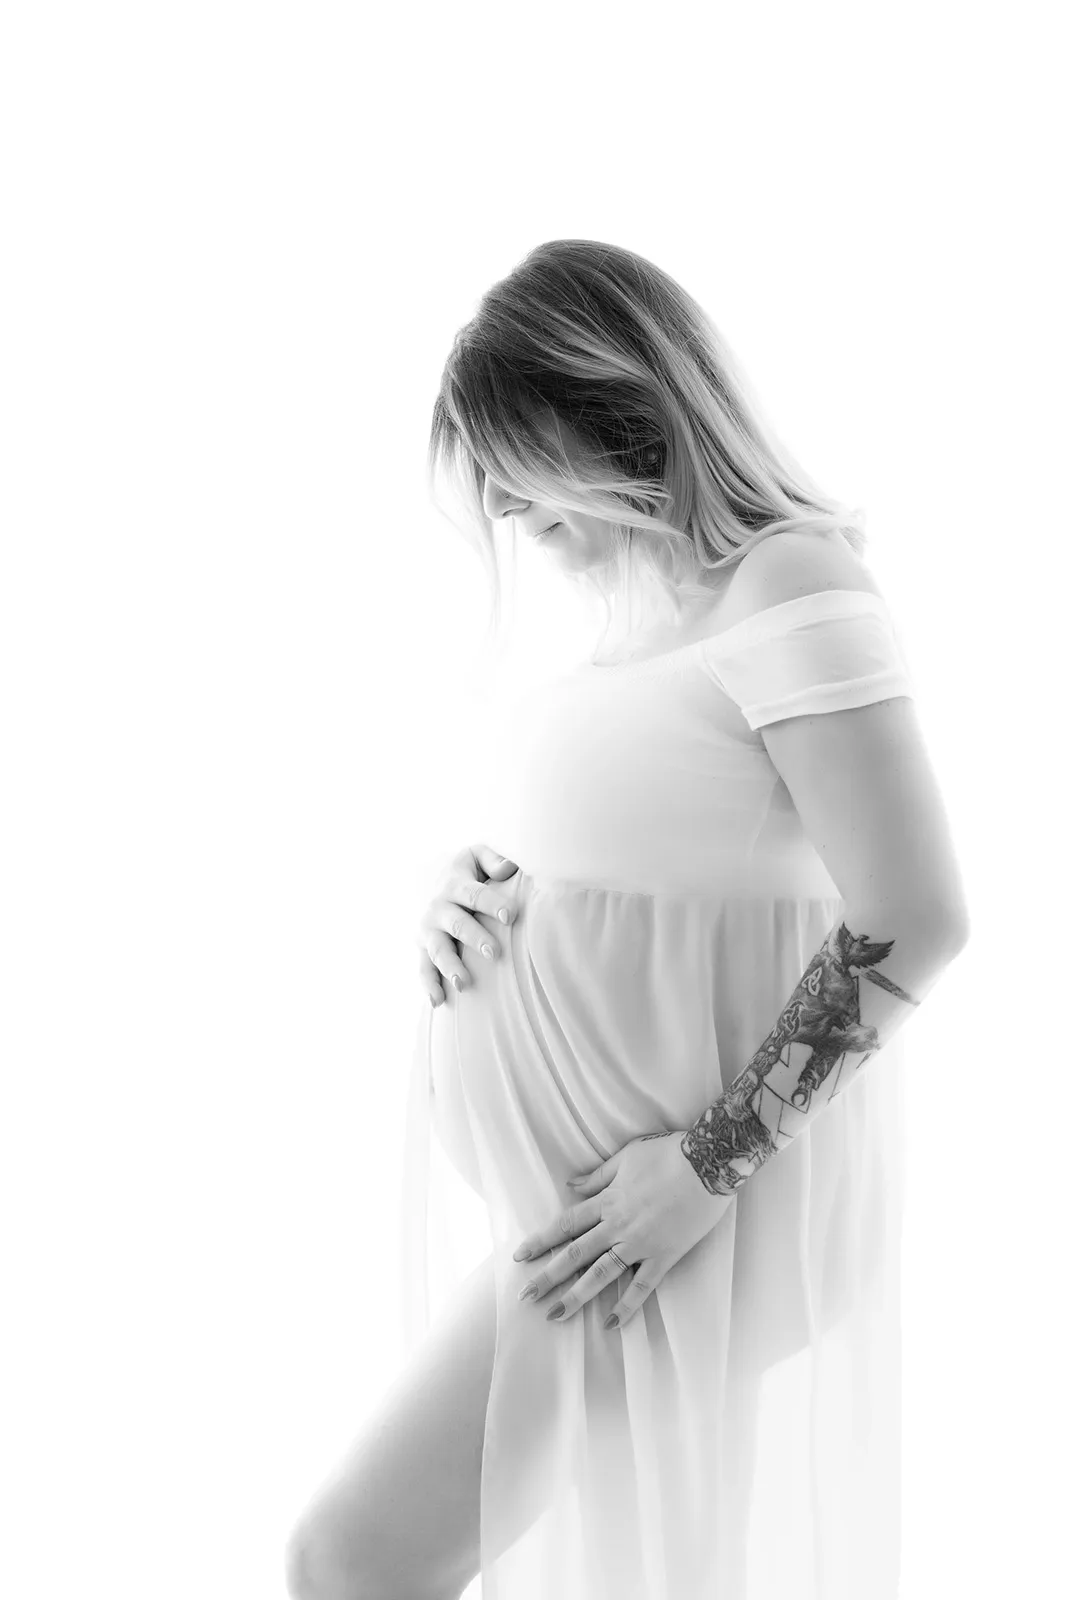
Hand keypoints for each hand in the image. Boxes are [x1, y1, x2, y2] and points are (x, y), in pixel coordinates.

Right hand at [417, 842, 519, 1005]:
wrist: (436, 884)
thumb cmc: (467, 873)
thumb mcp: (475, 856)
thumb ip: (492, 860)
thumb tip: (509, 869)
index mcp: (454, 883)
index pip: (474, 894)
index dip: (492, 904)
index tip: (510, 916)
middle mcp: (438, 907)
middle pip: (457, 924)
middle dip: (475, 938)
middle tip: (494, 953)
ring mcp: (428, 929)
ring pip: (438, 950)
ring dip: (450, 966)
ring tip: (464, 983)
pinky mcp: (422, 947)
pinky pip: (423, 968)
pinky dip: (428, 985)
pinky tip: (437, 1002)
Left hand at [511, 1131, 733, 1330]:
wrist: (707, 1163)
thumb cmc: (668, 1154)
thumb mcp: (626, 1157)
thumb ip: (598, 1176)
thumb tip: (571, 1186)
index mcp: (607, 1201)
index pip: (566, 1225)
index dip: (541, 1241)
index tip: (519, 1256)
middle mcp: (617, 1226)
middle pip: (575, 1254)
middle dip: (548, 1276)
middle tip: (525, 1297)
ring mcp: (640, 1244)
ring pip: (601, 1274)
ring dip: (576, 1295)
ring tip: (555, 1315)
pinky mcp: (664, 1256)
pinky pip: (642, 1286)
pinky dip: (627, 1306)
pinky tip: (611, 1325)